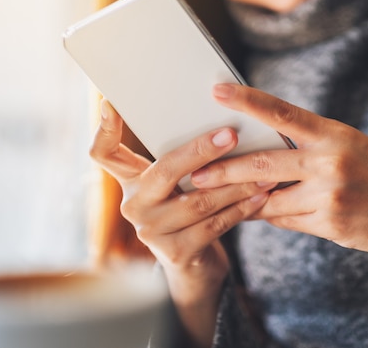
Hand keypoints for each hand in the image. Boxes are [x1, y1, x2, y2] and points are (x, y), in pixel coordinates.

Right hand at [90, 99, 276, 346]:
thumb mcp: (179, 184)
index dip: (104, 129)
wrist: (195, 265)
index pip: (104, 153)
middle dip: (200, 151)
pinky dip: (241, 208)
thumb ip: (184, 160)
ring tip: (263, 169)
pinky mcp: (175, 253)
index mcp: (131, 180)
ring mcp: (151, 231)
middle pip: (163, 171)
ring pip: (198, 200)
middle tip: (230, 135)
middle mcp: (133, 205)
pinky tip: (260, 195)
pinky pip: (214, 224)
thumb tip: (223, 122)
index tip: (109, 103)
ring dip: (236, 184)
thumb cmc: (191, 211)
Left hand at [191, 84, 367, 253]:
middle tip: (195, 176)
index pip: (283, 113)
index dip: (247, 100)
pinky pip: (286, 220)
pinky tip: (268, 212)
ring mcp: (331, 194)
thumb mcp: (347, 144)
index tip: (216, 90)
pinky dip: (273, 216)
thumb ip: (306, 145)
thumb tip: (260, 152)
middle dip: (223, 172)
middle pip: (262, 165)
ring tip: (224, 199)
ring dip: (247, 201)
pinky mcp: (332, 223)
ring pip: (269, 200)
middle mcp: (331, 161)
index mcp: (333, 134)